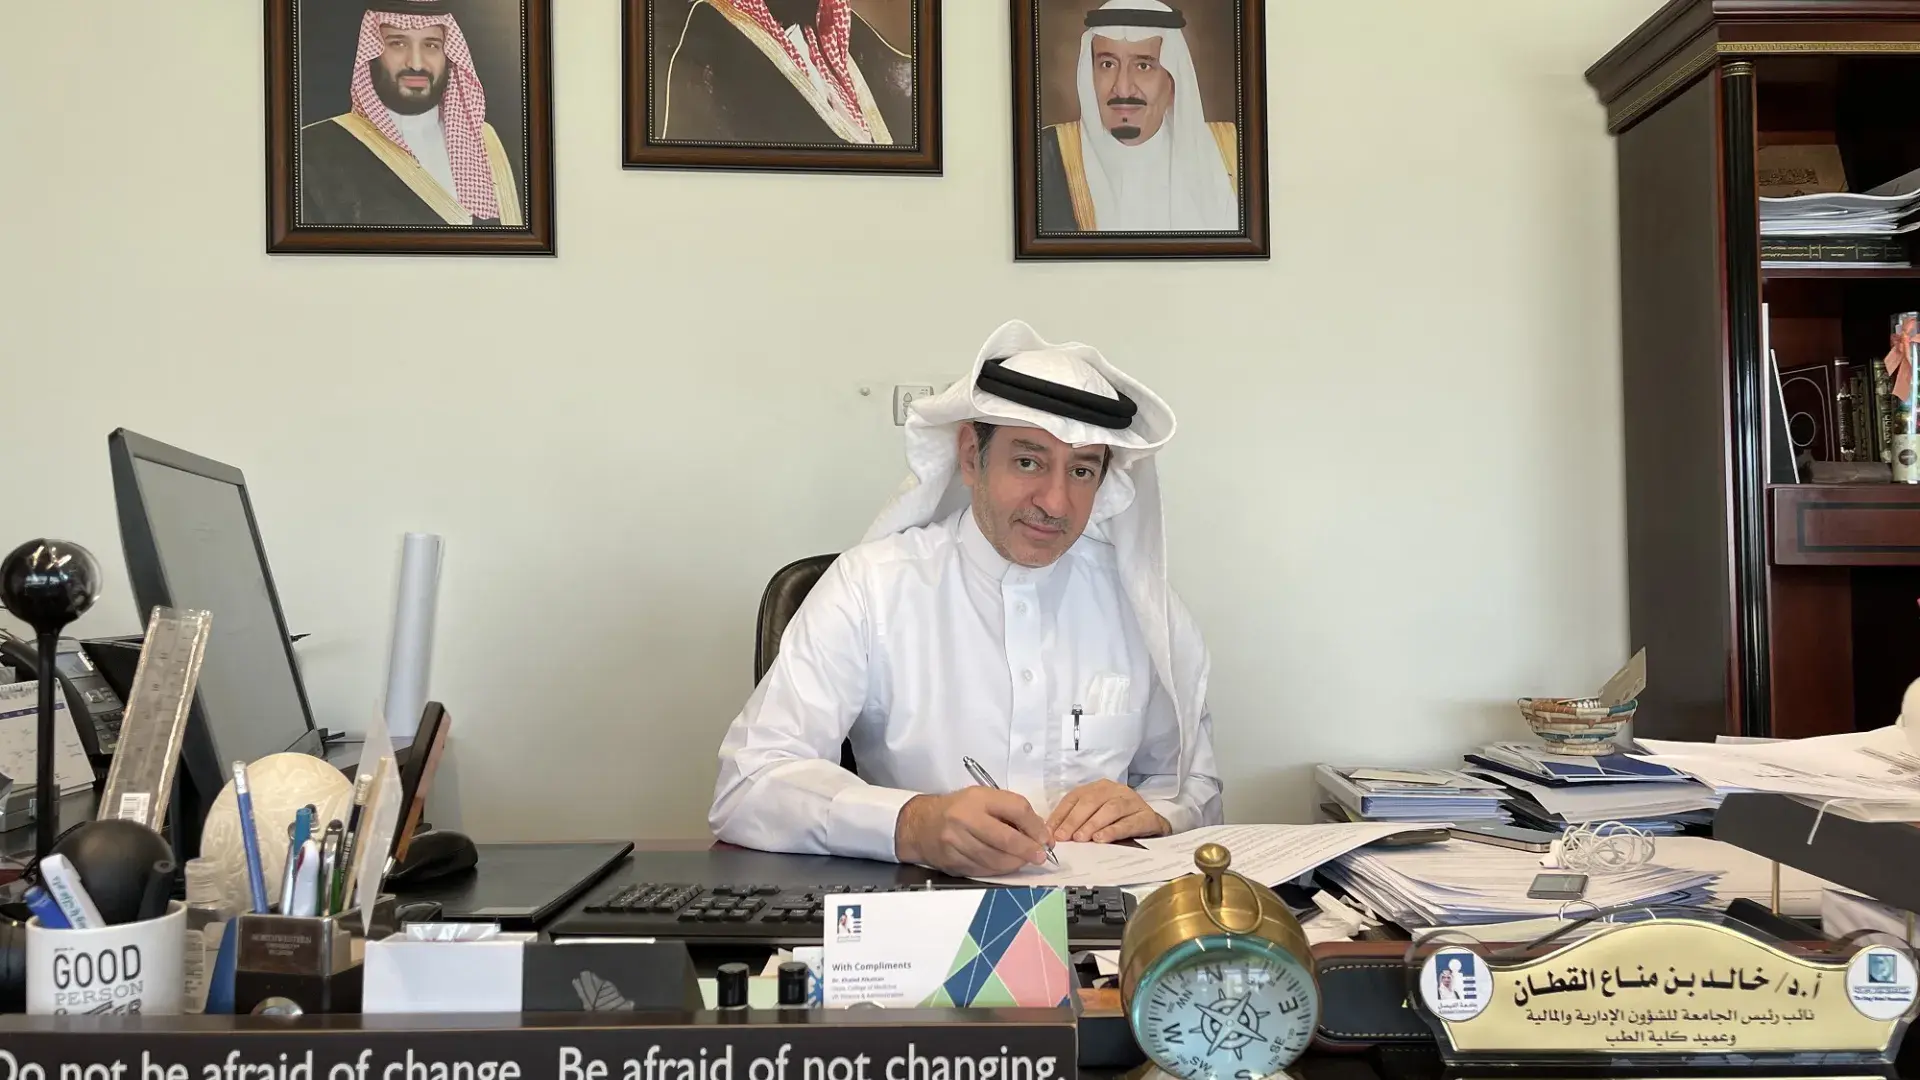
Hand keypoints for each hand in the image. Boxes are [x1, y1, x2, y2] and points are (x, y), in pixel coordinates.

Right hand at [895, 787, 1051, 876]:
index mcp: (977, 798)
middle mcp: (965, 819)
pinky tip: (1004, 865)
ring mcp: (957, 843)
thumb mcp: (982, 798)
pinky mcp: (953, 862)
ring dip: (1015, 863)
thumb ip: (1010, 812)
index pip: (1016, 809)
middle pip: (1006, 839)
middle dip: (1028, 850)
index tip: (1045, 838)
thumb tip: (1039, 833)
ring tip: (1023, 861)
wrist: (921, 824)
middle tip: (1040, 856)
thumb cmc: (958, 809)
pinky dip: (999, 870)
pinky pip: (983, 870)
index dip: (1035, 826)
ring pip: (996, 859)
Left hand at [1047, 781, 1168, 842]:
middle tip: (1064, 837)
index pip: (1075, 797)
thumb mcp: (1095, 818)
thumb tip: (1051, 833)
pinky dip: (1113, 831)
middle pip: (1091, 801)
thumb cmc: (1119, 822)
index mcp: (1098, 788)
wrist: (1152, 827)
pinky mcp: (1146, 816)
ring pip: (1110, 809)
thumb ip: (1075, 822)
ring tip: (1081, 838)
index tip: (1050, 832)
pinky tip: (1101, 839)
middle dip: (1074, 820)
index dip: (1061, 814)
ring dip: (1093, 824)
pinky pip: (1128, 822)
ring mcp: (1132, 801)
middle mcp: (1115, 790)